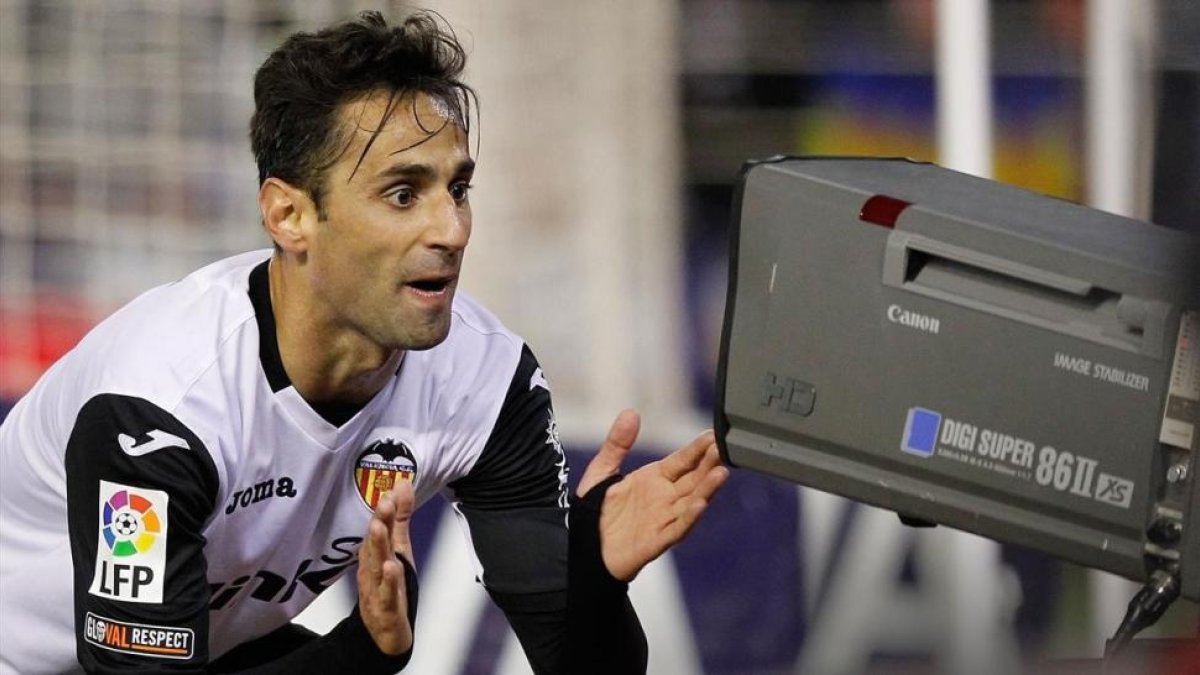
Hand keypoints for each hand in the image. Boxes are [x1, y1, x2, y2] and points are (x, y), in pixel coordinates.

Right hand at [357, 481, 415, 655]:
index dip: (384, 510)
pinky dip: (388, 581)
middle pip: (375, 544)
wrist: (384, 633)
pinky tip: (391, 567)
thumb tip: (403, 485)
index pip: (379, 529)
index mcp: (377, 554)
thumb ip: (400, 518)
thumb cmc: (390, 587)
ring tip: (380, 527)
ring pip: (376, 566)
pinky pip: (386, 594)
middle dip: (378, 522)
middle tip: (383, 501)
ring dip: (377, 546)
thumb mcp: (398, 550)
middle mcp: (373, 569)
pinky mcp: (385, 609)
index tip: (389, 489)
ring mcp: (377, 589)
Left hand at [578, 409, 728, 581]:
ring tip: (721, 473)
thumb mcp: (602, 471)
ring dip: (707, 489)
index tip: (713, 434)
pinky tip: (700, 504)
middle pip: (694, 479)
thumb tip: (631, 413)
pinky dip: (690, 518)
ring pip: (692, 502)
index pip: (683, 460)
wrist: (582, 549)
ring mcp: (662, 519)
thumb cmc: (594, 512)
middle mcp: (664, 498)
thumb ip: (617, 443)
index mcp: (654, 479)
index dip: (698, 448)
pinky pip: (677, 529)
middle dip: (709, 464)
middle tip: (723, 448)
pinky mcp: (656, 541)